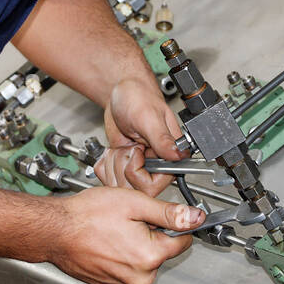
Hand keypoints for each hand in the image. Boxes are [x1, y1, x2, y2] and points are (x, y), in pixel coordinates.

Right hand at [50, 187, 204, 283]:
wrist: (55, 231)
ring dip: (136, 246)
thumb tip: (195, 218)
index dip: (174, 224)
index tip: (161, 216)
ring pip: (144, 261)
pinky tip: (107, 242)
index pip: (182, 242)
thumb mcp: (134, 204)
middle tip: (129, 220)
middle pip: (162, 252)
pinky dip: (122, 256)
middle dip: (151, 235)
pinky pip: (128, 269)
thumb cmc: (87, 216)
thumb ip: (169, 213)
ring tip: (114, 231)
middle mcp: (139, 277)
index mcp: (150, 256)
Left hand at [96, 77, 184, 195]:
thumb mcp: (149, 117)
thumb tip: (179, 155)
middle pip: (135, 189)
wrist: (121, 93)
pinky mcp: (124, 165)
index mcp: (170, 154)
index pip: (156, 184)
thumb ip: (162, 139)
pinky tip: (112, 151)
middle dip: (123, 168)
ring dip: (113, 164)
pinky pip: (109, 178)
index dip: (139, 173)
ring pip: (120, 186)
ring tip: (121, 147)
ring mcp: (139, 166)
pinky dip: (104, 165)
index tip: (135, 152)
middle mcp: (156, 164)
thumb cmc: (139, 97)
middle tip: (127, 147)